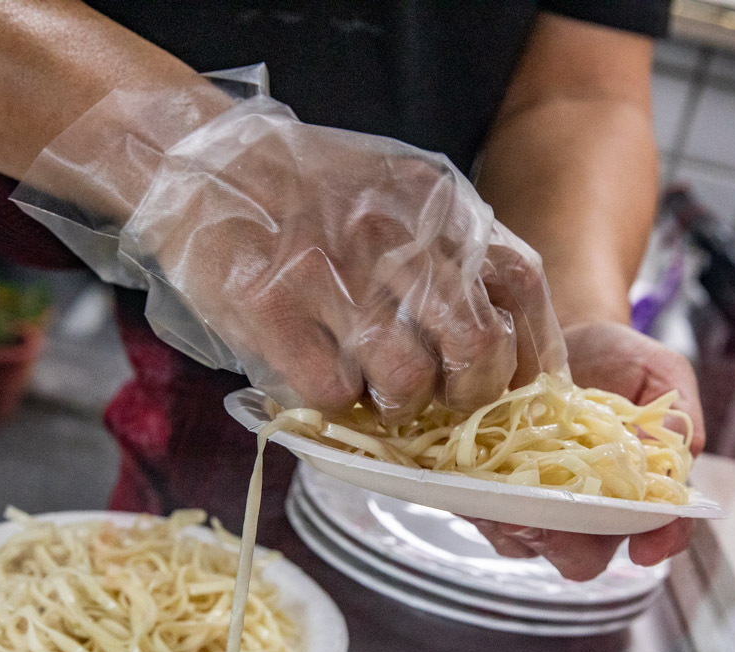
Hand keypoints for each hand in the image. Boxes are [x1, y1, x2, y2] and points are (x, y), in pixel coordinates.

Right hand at [129, 97, 567, 421]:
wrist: (202, 164)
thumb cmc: (308, 192)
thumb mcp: (400, 195)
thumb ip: (454, 251)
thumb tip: (504, 339)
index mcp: (437, 204)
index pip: (521, 284)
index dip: (531, 351)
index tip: (521, 389)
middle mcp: (395, 235)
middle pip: (478, 346)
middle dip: (469, 393)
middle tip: (442, 397)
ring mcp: (332, 273)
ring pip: (407, 381)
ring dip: (397, 404)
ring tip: (372, 386)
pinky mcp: (271, 308)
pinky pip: (331, 392)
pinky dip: (333, 401)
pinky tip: (320, 372)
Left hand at [470, 321, 704, 579]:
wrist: (564, 338)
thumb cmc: (618, 358)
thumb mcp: (659, 371)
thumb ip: (675, 410)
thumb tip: (675, 448)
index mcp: (641, 488)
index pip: (659, 529)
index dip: (659, 543)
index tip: (646, 549)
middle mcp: (593, 508)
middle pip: (584, 556)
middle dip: (568, 544)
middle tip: (550, 517)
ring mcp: (543, 506)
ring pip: (528, 544)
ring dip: (513, 528)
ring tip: (503, 502)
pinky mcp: (500, 492)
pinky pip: (486, 517)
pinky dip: (478, 506)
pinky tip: (473, 485)